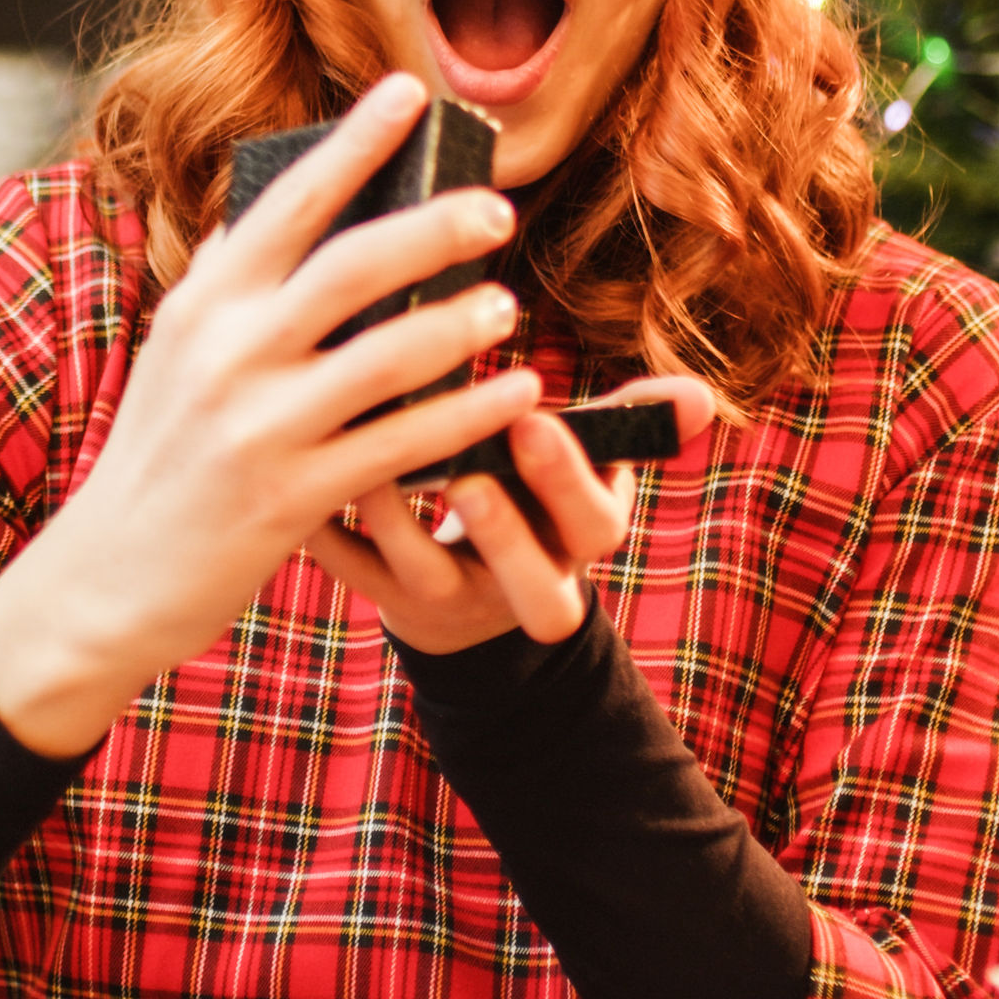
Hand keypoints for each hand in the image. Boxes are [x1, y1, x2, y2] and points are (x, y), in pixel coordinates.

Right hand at [0, 74, 542, 754]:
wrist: (107, 575)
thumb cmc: (157, 451)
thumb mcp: (174, 351)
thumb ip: (223, 279)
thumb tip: (266, 203)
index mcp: (203, 303)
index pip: (288, 200)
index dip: (355, 141)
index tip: (413, 91)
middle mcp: (228, 353)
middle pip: (351, 267)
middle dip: (434, 227)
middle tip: (497, 205)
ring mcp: (259, 426)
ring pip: (386, 358)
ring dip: (460, 326)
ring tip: (506, 304)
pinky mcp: (291, 497)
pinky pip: (400, 447)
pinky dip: (465, 417)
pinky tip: (513, 394)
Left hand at [308, 376, 717, 652]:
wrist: (474, 601)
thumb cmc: (533, 498)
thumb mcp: (586, 472)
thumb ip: (630, 428)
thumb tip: (701, 397)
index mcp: (580, 542)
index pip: (597, 526)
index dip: (569, 480)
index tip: (536, 421)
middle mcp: (524, 584)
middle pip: (531, 584)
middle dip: (503, 530)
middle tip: (469, 473)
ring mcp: (453, 601)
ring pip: (425, 572)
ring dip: (397, 513)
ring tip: (368, 451)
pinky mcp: (388, 600)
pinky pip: (351, 570)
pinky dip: (324, 524)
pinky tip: (297, 465)